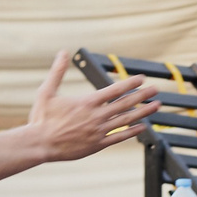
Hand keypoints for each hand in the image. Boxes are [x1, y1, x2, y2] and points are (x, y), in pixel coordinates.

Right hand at [27, 52, 168, 162]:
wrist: (39, 144)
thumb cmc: (41, 118)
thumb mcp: (46, 91)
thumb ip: (57, 71)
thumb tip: (63, 52)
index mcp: (86, 102)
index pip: (114, 90)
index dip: (130, 84)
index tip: (142, 79)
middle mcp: (96, 116)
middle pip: (125, 104)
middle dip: (142, 96)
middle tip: (156, 90)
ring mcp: (98, 131)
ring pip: (126, 120)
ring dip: (143, 112)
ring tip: (156, 106)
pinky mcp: (97, 145)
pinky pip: (119, 137)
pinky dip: (131, 132)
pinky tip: (143, 127)